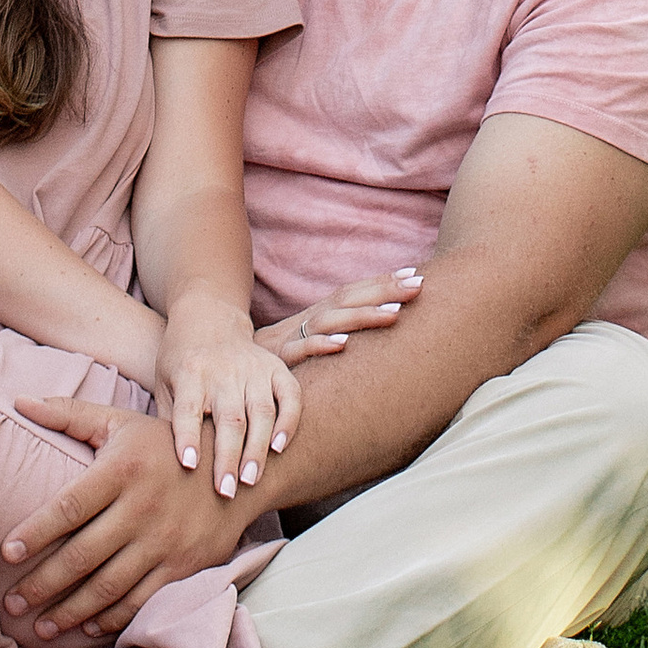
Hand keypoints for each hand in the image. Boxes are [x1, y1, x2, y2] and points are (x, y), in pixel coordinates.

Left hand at [1, 401, 250, 645]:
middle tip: (12, 603)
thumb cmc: (163, 445)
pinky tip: (86, 628)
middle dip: (43, 584)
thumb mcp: (120, 422)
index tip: (7, 552)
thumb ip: (68, 414)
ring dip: (71, 612)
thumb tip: (19, 401)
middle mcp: (142, 508)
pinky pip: (140, 600)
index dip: (36, 532)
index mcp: (122, 470)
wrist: (234, 469)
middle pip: (82, 555)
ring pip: (108, 586)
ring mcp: (164, 541)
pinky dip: (111, 619)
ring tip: (41, 627)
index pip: (69, 506)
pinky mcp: (183, 566)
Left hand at [155, 296, 300, 500]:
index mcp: (189, 372)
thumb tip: (163, 466)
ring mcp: (252, 368)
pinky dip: (288, 421)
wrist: (208, 316)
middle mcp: (223, 370)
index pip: (188, 408)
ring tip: (250, 481)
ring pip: (261, 411)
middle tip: (226, 491)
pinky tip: (279, 448)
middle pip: (229, 417)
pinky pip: (290, 395)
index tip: (188, 465)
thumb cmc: (181, 360)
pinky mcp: (274, 367)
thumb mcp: (164, 382)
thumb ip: (168, 419)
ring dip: (257, 449)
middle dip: (228, 457)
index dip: (187, 436)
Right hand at [256, 263, 425, 365]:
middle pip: (347, 299)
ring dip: (363, 316)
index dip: (382, 283)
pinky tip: (343, 346)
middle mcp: (306, 322)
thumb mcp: (306, 345)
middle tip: (419, 286)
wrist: (228, 372)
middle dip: (384, 291)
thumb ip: (334, 336)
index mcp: (316, 316)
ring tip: (395, 315)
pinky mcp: (278, 360)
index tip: (416, 274)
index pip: (352, 293)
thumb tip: (373, 332)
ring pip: (330, 322)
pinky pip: (300, 351)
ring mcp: (292, 338)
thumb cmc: (273, 362)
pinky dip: (321, 346)